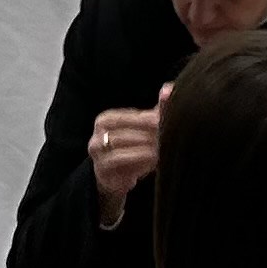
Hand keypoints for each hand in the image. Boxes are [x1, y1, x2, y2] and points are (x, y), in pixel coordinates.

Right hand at [87, 94, 165, 209]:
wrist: (117, 178)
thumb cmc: (133, 148)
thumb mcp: (144, 129)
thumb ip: (157, 110)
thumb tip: (169, 89)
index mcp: (106, 120)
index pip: (130, 117)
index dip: (149, 119)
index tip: (166, 123)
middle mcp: (97, 136)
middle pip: (125, 132)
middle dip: (148, 135)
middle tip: (168, 137)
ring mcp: (96, 155)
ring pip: (120, 147)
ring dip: (143, 149)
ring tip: (162, 149)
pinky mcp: (101, 171)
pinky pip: (118, 163)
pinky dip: (137, 161)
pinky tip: (153, 161)